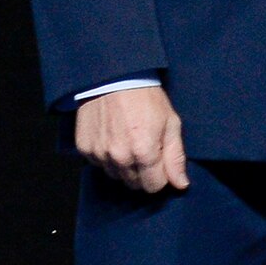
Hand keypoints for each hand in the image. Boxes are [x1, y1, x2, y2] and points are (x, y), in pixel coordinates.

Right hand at [74, 85, 188, 192]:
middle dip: (143, 172)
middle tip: (146, 148)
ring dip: (124, 166)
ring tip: (129, 141)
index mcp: (144, 152)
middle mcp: (119, 158)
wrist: (114, 78)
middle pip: (134, 184)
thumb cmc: (146, 98)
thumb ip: (175, 157)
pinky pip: (99, 164)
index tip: (161, 160)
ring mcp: (99, 154)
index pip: (154, 186)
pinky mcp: (85, 149)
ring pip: (116, 176)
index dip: (161, 175)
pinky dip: (107, 157)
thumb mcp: (170, 122)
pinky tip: (113, 137)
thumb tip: (181, 184)